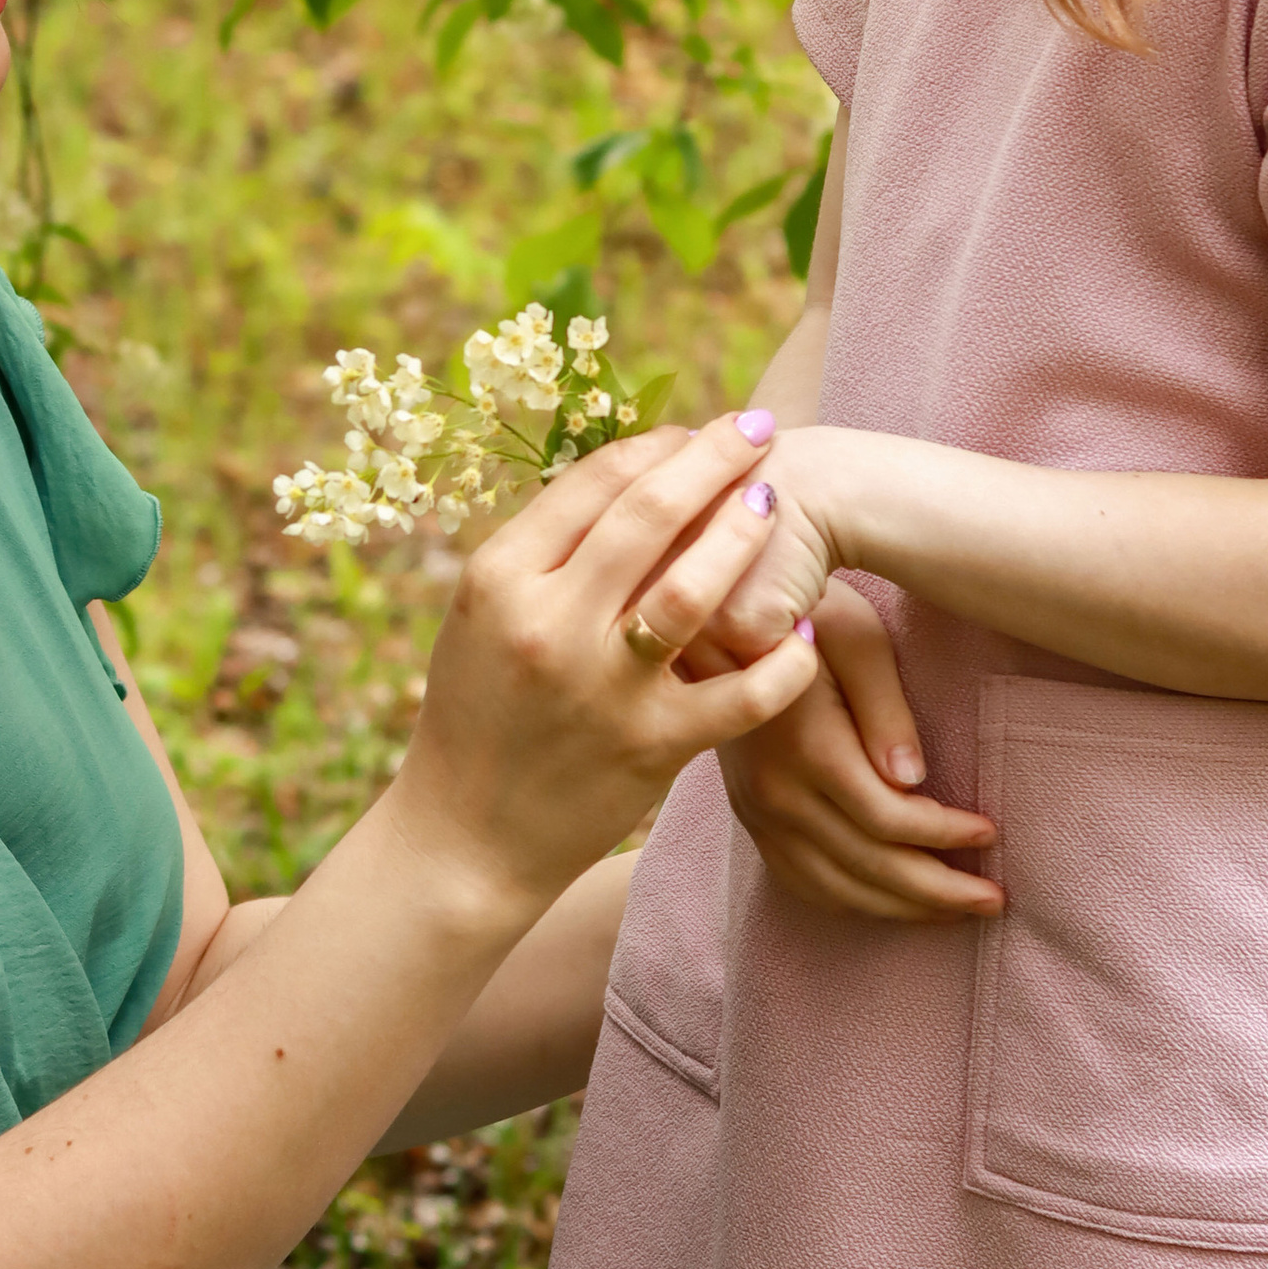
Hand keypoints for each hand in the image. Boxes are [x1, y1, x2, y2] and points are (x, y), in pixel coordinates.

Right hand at [397, 417, 821, 920]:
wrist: (464, 839)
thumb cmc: (478, 713)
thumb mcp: (484, 616)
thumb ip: (547, 551)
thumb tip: (630, 473)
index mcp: (499, 578)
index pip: (594, 480)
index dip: (658, 444)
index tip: (695, 431)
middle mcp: (549, 624)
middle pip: (649, 512)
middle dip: (716, 456)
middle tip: (760, 429)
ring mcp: (603, 688)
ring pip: (695, 588)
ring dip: (745, 534)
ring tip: (774, 503)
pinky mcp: (653, 746)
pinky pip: (744, 692)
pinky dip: (785, 657)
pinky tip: (803, 628)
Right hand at [715, 579, 1002, 925]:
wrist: (715, 619)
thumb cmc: (803, 612)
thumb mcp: (856, 637)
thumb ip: (887, 708)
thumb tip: (914, 779)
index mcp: (808, 748)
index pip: (888, 820)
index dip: (945, 835)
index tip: (992, 832)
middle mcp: (776, 792)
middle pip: (868, 867)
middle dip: (939, 891)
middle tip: (995, 900)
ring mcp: (756, 811)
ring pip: (836, 888)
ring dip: (902, 908)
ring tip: (957, 910)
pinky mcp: (748, 816)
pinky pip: (800, 881)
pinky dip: (851, 903)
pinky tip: (890, 902)